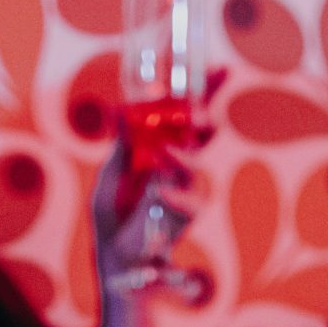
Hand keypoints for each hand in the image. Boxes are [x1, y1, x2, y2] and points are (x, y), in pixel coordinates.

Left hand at [90, 71, 223, 295]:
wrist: (117, 258)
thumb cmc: (111, 216)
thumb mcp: (109, 175)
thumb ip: (122, 144)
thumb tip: (121, 109)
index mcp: (159, 143)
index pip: (185, 109)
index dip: (203, 88)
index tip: (218, 68)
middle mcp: (178, 160)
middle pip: (204, 129)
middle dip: (205, 116)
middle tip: (199, 113)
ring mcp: (187, 185)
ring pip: (198, 161)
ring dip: (184, 156)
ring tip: (164, 155)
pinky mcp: (190, 210)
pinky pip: (193, 197)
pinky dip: (177, 194)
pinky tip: (162, 194)